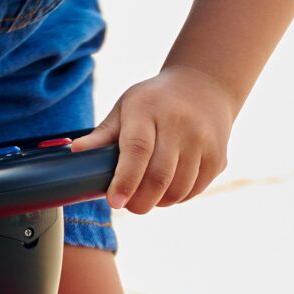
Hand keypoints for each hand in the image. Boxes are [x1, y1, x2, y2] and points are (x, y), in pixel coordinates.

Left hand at [76, 68, 235, 216]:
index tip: (114, 202)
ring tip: (148, 194)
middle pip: (159, 176)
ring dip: (159, 201)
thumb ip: (103, 134)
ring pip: (178, 189)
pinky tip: (168, 187)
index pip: (138, 150)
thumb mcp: (126, 107)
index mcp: (149, 110)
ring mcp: (204, 141)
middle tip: (128, 205)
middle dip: (140, 201)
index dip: (125, 179)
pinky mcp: (218, 157)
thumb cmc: (155, 101)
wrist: (204, 87)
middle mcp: (180, 124)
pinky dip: (177, 197)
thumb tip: (75, 152)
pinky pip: (195, 190)